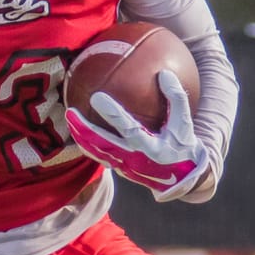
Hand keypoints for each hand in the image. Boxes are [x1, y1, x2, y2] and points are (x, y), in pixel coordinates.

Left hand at [65, 68, 210, 201]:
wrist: (182, 180)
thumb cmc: (183, 147)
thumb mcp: (185, 124)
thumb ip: (176, 98)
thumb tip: (163, 73)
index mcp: (149, 147)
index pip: (127, 128)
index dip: (112, 114)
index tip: (96, 97)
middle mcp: (132, 159)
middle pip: (100, 144)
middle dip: (83, 128)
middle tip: (70, 110)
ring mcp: (123, 166)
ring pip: (95, 151)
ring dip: (80, 135)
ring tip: (69, 118)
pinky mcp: (118, 169)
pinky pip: (98, 154)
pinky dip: (87, 142)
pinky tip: (79, 128)